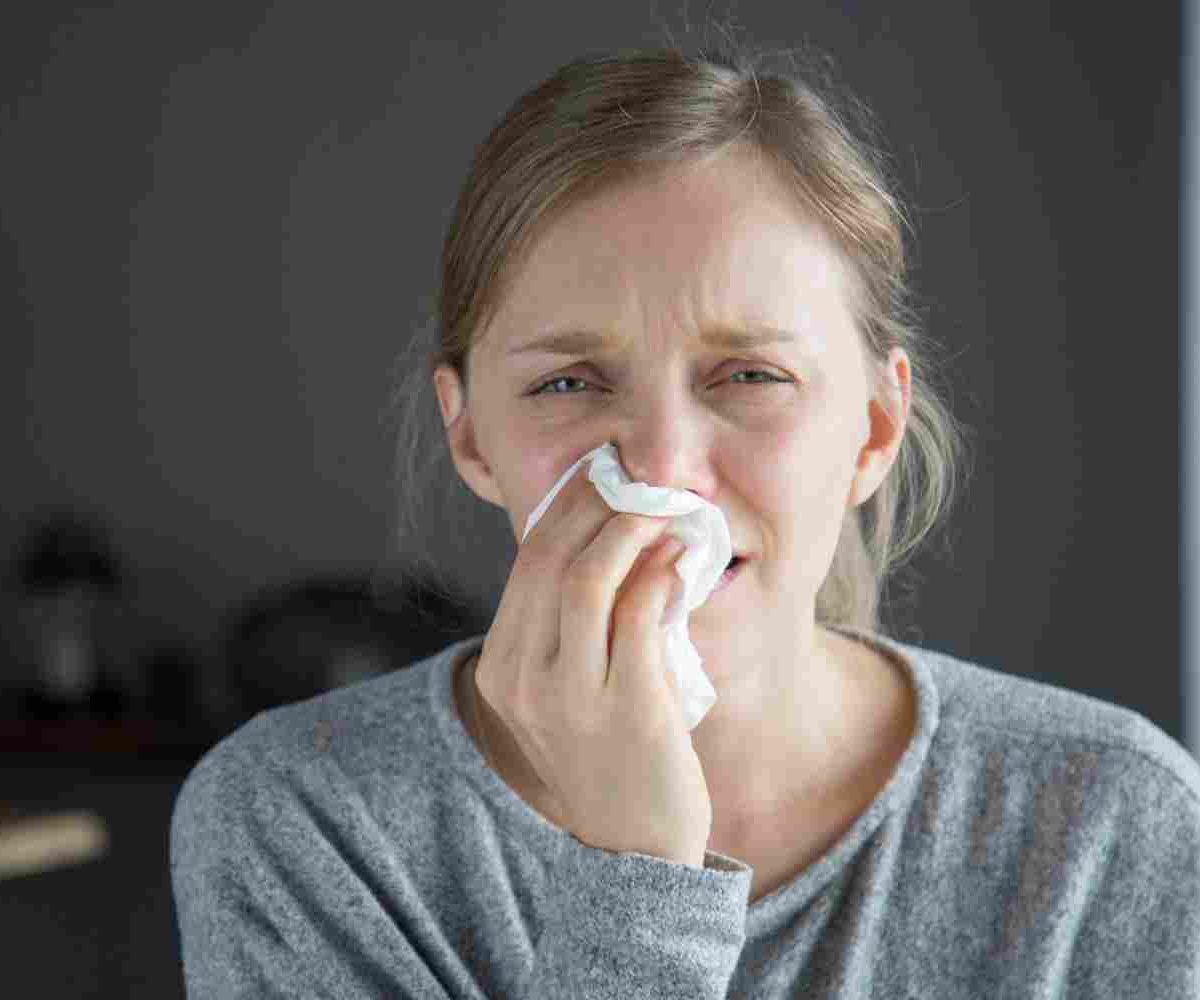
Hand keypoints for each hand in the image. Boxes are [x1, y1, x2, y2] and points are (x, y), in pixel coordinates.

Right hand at [473, 461, 711, 865]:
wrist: (634, 848)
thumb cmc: (608, 752)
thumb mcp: (567, 687)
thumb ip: (573, 622)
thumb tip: (614, 533)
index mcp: (502, 667)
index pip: (528, 561)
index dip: (569, 506)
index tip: (605, 474)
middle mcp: (523, 679)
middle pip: (551, 558)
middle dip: (600, 503)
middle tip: (641, 477)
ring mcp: (571, 698)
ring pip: (590, 580)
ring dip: (633, 530)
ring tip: (667, 508)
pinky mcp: (628, 709)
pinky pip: (641, 617)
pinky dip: (662, 575)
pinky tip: (681, 559)